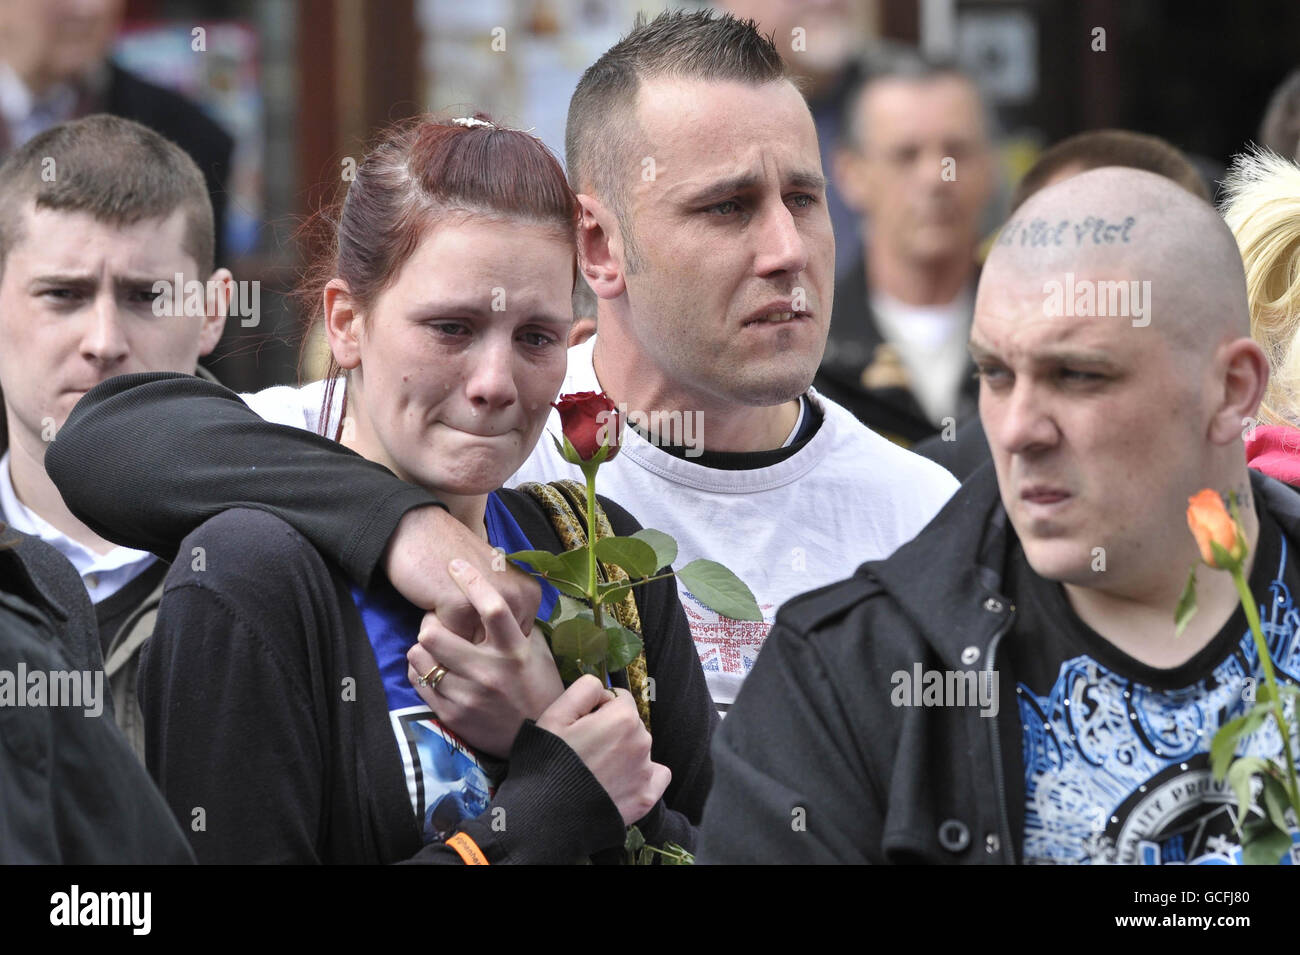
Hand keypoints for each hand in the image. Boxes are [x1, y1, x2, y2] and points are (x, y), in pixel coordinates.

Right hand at [383, 505, 540, 638]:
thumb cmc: (452, 559)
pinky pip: (448, 640)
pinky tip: (434, 601)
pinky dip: (436, 628)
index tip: (474, 613)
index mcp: (530, 595)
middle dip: (472, 642)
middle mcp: (519, 599)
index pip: (512, 643)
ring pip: (471, 650)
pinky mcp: (462, 607)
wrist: (420, 531)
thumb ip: (505, 611)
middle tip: (457, 606)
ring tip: (446, 603)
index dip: (489, 639)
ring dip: (454, 637)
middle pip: (493, 650)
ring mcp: (493, 604)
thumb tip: (504, 649)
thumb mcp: (493, 584)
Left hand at [406, 560, 563, 757]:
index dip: (471, 582)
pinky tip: (435, 670)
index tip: (456, 565)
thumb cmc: (538, 688)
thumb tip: (497, 594)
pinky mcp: (452, 714)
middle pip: (434, 634)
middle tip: (436, 623)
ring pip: (419, 657)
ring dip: (422, 648)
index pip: (492, 609)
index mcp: (514, 651)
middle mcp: (489, 672)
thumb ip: (517, 627)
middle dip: (430, 623)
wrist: (538, 740)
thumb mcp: (537, 654)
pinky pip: (418, 681)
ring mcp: (467, 695)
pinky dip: (421, 671)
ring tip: (435, 650)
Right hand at [537, 676, 670, 825]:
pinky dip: (643, 775)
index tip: (580, 724)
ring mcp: (646, 772)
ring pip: (638, 748)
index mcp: (623, 717)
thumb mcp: (555, 713)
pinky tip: (620, 781)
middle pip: (629, 723)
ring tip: (595, 770)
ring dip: (623, 751)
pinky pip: (656, 775)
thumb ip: (584, 688)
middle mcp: (643, 741)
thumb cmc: (547, 761)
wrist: (545, 816)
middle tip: (584, 749)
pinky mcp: (646, 798)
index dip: (597, 708)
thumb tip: (602, 689)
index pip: (618, 698)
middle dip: (611, 729)